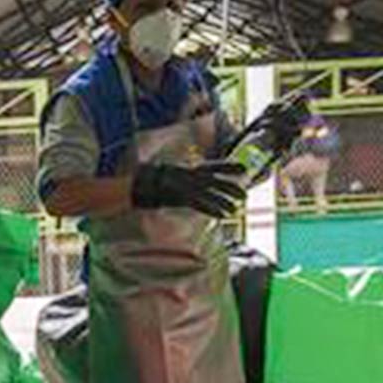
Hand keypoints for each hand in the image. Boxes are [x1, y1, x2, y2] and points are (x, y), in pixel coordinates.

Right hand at [130, 160, 244, 217]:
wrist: (138, 185)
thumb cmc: (154, 184)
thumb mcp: (173, 179)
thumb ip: (187, 181)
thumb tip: (196, 184)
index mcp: (189, 171)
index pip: (213, 167)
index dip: (229, 167)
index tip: (244, 169)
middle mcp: (189, 176)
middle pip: (214, 180)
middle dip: (230, 186)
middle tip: (245, 195)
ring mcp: (185, 186)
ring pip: (209, 192)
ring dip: (224, 200)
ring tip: (237, 208)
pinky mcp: (180, 196)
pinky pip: (199, 203)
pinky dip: (212, 208)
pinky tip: (223, 215)